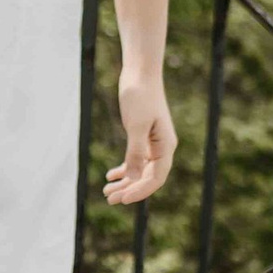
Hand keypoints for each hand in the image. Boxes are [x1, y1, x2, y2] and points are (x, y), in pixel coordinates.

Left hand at [104, 66, 177, 208]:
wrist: (140, 73)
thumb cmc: (140, 95)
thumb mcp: (136, 125)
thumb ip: (135, 151)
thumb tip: (132, 177)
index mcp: (166, 146)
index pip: (155, 178)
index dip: (140, 191)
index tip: (122, 199)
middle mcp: (162, 148)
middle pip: (147, 177)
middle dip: (129, 189)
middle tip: (109, 199)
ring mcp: (152, 143)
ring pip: (139, 170)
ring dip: (125, 182)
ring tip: (107, 191)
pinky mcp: (142, 137)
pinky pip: (135, 159)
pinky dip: (123, 169)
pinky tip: (110, 176)